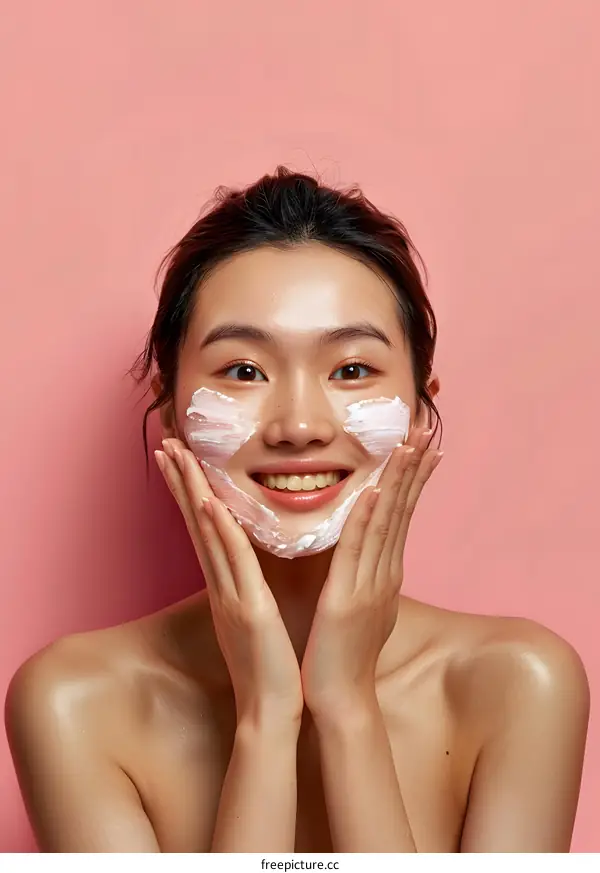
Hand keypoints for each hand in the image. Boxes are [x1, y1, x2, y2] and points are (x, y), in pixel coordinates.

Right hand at [156, 439, 303, 727]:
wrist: (271, 712)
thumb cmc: (268, 667)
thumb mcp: (256, 619)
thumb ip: (248, 590)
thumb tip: (250, 568)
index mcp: (226, 585)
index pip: (204, 529)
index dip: (189, 492)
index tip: (178, 460)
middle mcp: (221, 585)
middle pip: (195, 522)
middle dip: (181, 481)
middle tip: (165, 444)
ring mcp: (231, 595)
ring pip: (208, 534)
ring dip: (192, 493)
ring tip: (178, 457)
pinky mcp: (249, 610)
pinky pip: (233, 564)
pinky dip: (220, 532)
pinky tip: (209, 504)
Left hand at [301, 427, 442, 718]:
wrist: (339, 700)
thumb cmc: (342, 654)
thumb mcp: (358, 606)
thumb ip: (362, 576)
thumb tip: (365, 555)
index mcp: (384, 574)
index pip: (401, 515)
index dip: (412, 479)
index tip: (422, 446)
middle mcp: (384, 574)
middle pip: (402, 510)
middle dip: (414, 468)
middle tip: (427, 430)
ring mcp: (368, 585)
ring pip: (385, 523)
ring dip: (397, 481)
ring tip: (408, 445)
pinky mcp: (346, 599)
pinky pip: (357, 552)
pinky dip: (366, 519)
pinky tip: (373, 491)